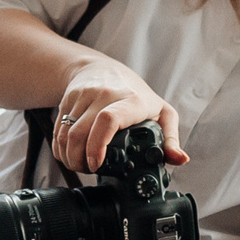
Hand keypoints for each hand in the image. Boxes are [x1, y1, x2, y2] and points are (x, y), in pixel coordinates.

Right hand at [51, 58, 187, 174]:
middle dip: (81, 160)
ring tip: (80, 166)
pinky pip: (59, 130)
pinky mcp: (68, 99)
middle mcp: (105, 95)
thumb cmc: (135, 94)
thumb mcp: (160, 113)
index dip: (98, 145)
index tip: (97, 164)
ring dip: (69, 157)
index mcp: (131, 100)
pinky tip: (70, 156)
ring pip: (66, 134)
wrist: (102, 68)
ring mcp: (84, 96)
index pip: (109, 120)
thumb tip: (180, 159)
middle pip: (82, 133)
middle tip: (90, 171)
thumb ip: (170, 138)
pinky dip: (61, 149)